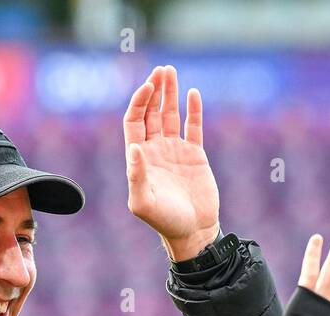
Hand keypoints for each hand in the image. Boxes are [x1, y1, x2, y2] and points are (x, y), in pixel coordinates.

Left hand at [123, 65, 221, 260]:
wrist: (193, 232)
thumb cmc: (165, 221)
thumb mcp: (144, 202)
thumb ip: (136, 175)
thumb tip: (134, 147)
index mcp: (139, 158)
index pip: (135, 121)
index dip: (139, 102)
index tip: (147, 87)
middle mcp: (155, 150)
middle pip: (151, 112)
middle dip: (154, 91)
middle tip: (161, 71)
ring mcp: (175, 151)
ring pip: (170, 115)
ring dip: (170, 94)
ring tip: (171, 72)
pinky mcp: (195, 155)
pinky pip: (194, 127)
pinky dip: (194, 111)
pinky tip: (193, 94)